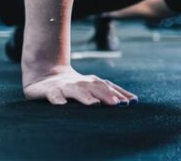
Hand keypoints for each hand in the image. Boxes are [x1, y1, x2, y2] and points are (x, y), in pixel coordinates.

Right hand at [23, 65, 137, 105]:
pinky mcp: (50, 91)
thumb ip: (112, 93)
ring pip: (77, 91)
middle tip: (118, 104)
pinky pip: (54, 95)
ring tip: (94, 104)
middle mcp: (82, 83)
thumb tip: (135, 100)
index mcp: (93, 82)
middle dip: (108, 95)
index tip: (132, 102)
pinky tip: (62, 105)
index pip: (109, 87)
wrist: (45, 76)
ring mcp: (66, 86)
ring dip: (86, 97)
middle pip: (96, 87)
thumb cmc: (76, 86)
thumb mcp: (93, 88)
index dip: (120, 94)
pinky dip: (58, 99)